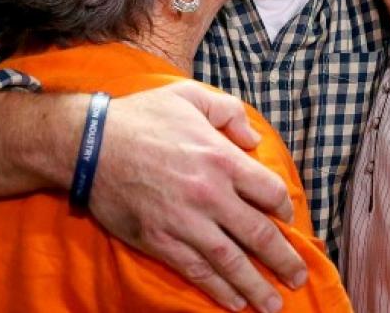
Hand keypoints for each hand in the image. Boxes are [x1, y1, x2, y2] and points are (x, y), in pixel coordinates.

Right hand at [88, 80, 305, 312]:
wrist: (90, 144)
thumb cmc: (142, 117)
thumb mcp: (191, 97)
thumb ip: (229, 112)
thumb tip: (253, 140)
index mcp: (222, 158)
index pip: (270, 191)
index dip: (284, 207)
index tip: (287, 218)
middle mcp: (210, 194)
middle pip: (259, 234)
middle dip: (283, 259)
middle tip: (299, 277)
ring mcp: (186, 222)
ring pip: (231, 261)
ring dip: (256, 286)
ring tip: (273, 305)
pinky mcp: (161, 241)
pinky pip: (197, 270)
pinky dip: (218, 289)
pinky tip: (234, 301)